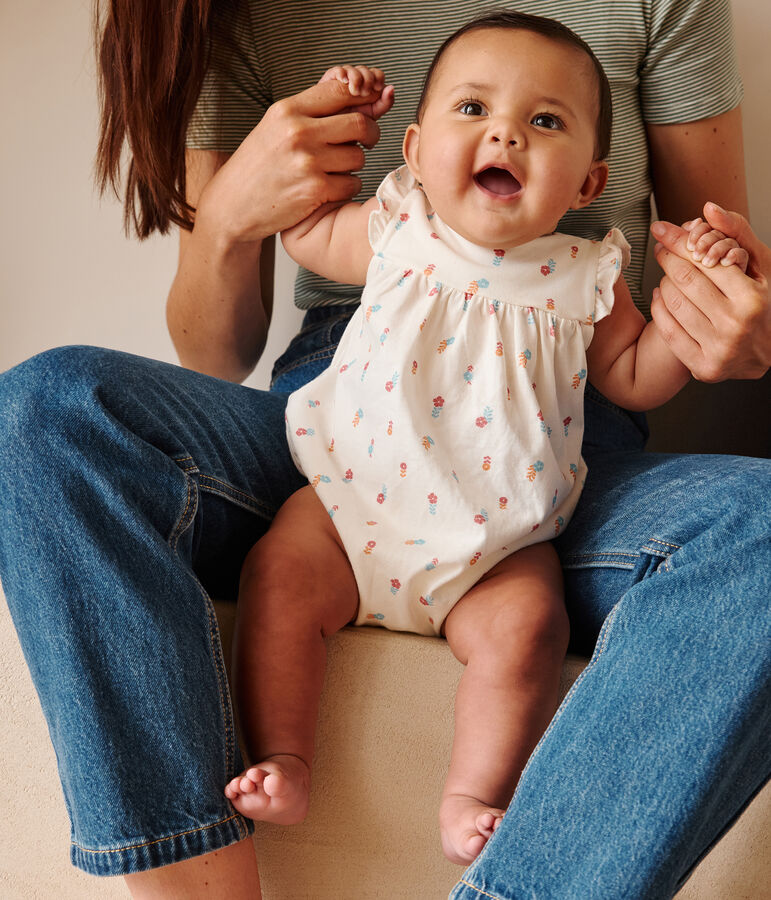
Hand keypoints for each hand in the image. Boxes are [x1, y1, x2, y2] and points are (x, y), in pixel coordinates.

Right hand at [196, 77, 387, 243]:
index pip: (340, 89)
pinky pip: (352, 184)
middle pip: (359, 123)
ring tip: (335, 168)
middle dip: (370, 133)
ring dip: (354, 165)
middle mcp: (298, 132)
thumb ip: (310, 112)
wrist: (232, 204)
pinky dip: (347, 188)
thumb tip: (356, 97)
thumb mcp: (275, 127)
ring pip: (358, 157)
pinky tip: (330, 189)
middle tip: (367, 142)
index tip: (371, 106)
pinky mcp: (315, 190)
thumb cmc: (258, 166)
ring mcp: (307, 161)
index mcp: (287, 110)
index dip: (364, 96)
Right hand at [320, 65, 394, 119]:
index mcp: (369, 88)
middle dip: (367, 79)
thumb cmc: (353, 124)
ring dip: (356, 78)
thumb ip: (384, 103)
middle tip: (364, 93)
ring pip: (352, 70)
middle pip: (366, 70)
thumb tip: (392, 88)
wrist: (333, 131)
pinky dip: (342, 73)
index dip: (378, 78)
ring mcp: (344, 81)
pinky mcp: (330, 81)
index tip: (377, 88)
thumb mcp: (372, 115)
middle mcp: (357, 82)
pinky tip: (344, 81)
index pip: (377, 75)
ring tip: (354, 91)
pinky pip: (337, 71)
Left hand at [650, 203, 770, 380]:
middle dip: (668, 258)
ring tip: (667, 273)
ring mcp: (719, 349)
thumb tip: (708, 208)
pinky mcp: (704, 368)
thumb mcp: (761, 265)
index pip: (703, 262)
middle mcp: (735, 325)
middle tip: (660, 248)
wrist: (768, 352)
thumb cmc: (764, 303)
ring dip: (664, 283)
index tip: (663, 230)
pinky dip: (660, 309)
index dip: (679, 242)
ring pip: (674, 304)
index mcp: (752, 298)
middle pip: (685, 281)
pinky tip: (662, 296)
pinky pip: (669, 332)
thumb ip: (737, 233)